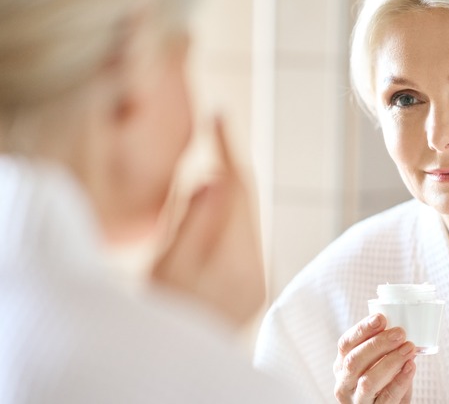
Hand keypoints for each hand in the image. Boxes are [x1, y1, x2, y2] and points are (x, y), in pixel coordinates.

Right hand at [151, 118, 264, 328]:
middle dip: (229, 168)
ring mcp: (256, 281)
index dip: (228, 149)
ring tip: (209, 168)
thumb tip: (215, 177)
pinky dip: (228, 218)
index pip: (238, 191)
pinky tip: (210, 210)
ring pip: (245, 220)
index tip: (219, 116)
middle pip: (246, 204)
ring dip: (228, 193)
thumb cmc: (159, 316)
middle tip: (215, 134)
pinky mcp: (252, 288)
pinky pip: (242, 239)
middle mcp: (255, 272)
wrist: (174, 365)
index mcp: (235, 264)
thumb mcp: (166, 267)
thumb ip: (192, 222)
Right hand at [334, 314, 416, 402]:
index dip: (362, 329)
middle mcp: (344, 384)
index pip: (345, 344)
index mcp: (342, 366)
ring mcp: (356, 401)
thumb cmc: (383, 384)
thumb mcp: (376, 365)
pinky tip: (410, 367)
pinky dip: (400, 381)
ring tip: (409, 348)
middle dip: (377, 344)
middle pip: (354, 361)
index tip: (380, 318)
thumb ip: (384, 349)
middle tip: (399, 333)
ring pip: (368, 381)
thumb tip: (401, 328)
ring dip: (391, 361)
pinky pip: (387, 397)